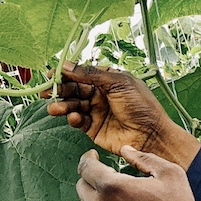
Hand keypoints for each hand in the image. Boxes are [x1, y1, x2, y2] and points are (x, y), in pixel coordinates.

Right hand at [44, 63, 200, 168]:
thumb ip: (91, 74)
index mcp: (108, 80)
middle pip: (73, 88)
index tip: (51, 74)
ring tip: (55, 108)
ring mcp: (97, 111)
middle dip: (60, 90)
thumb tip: (66, 64)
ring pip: (72, 105)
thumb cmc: (142, 107)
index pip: (82, 73)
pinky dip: (73, 118)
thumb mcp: (119, 83)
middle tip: (48, 92)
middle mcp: (101, 94)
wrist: (152, 136)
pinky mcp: (93, 128)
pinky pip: (77, 121)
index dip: (66, 73)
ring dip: (62, 105)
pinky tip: (75, 118)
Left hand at [77, 147, 200, 200]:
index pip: (86, 167)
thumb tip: (125, 150)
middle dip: (92, 179)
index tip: (92, 156)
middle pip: (81, 186)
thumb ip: (144, 158)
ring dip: (95, 200)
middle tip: (109, 180)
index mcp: (112, 186)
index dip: (88, 159)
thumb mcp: (171, 174)